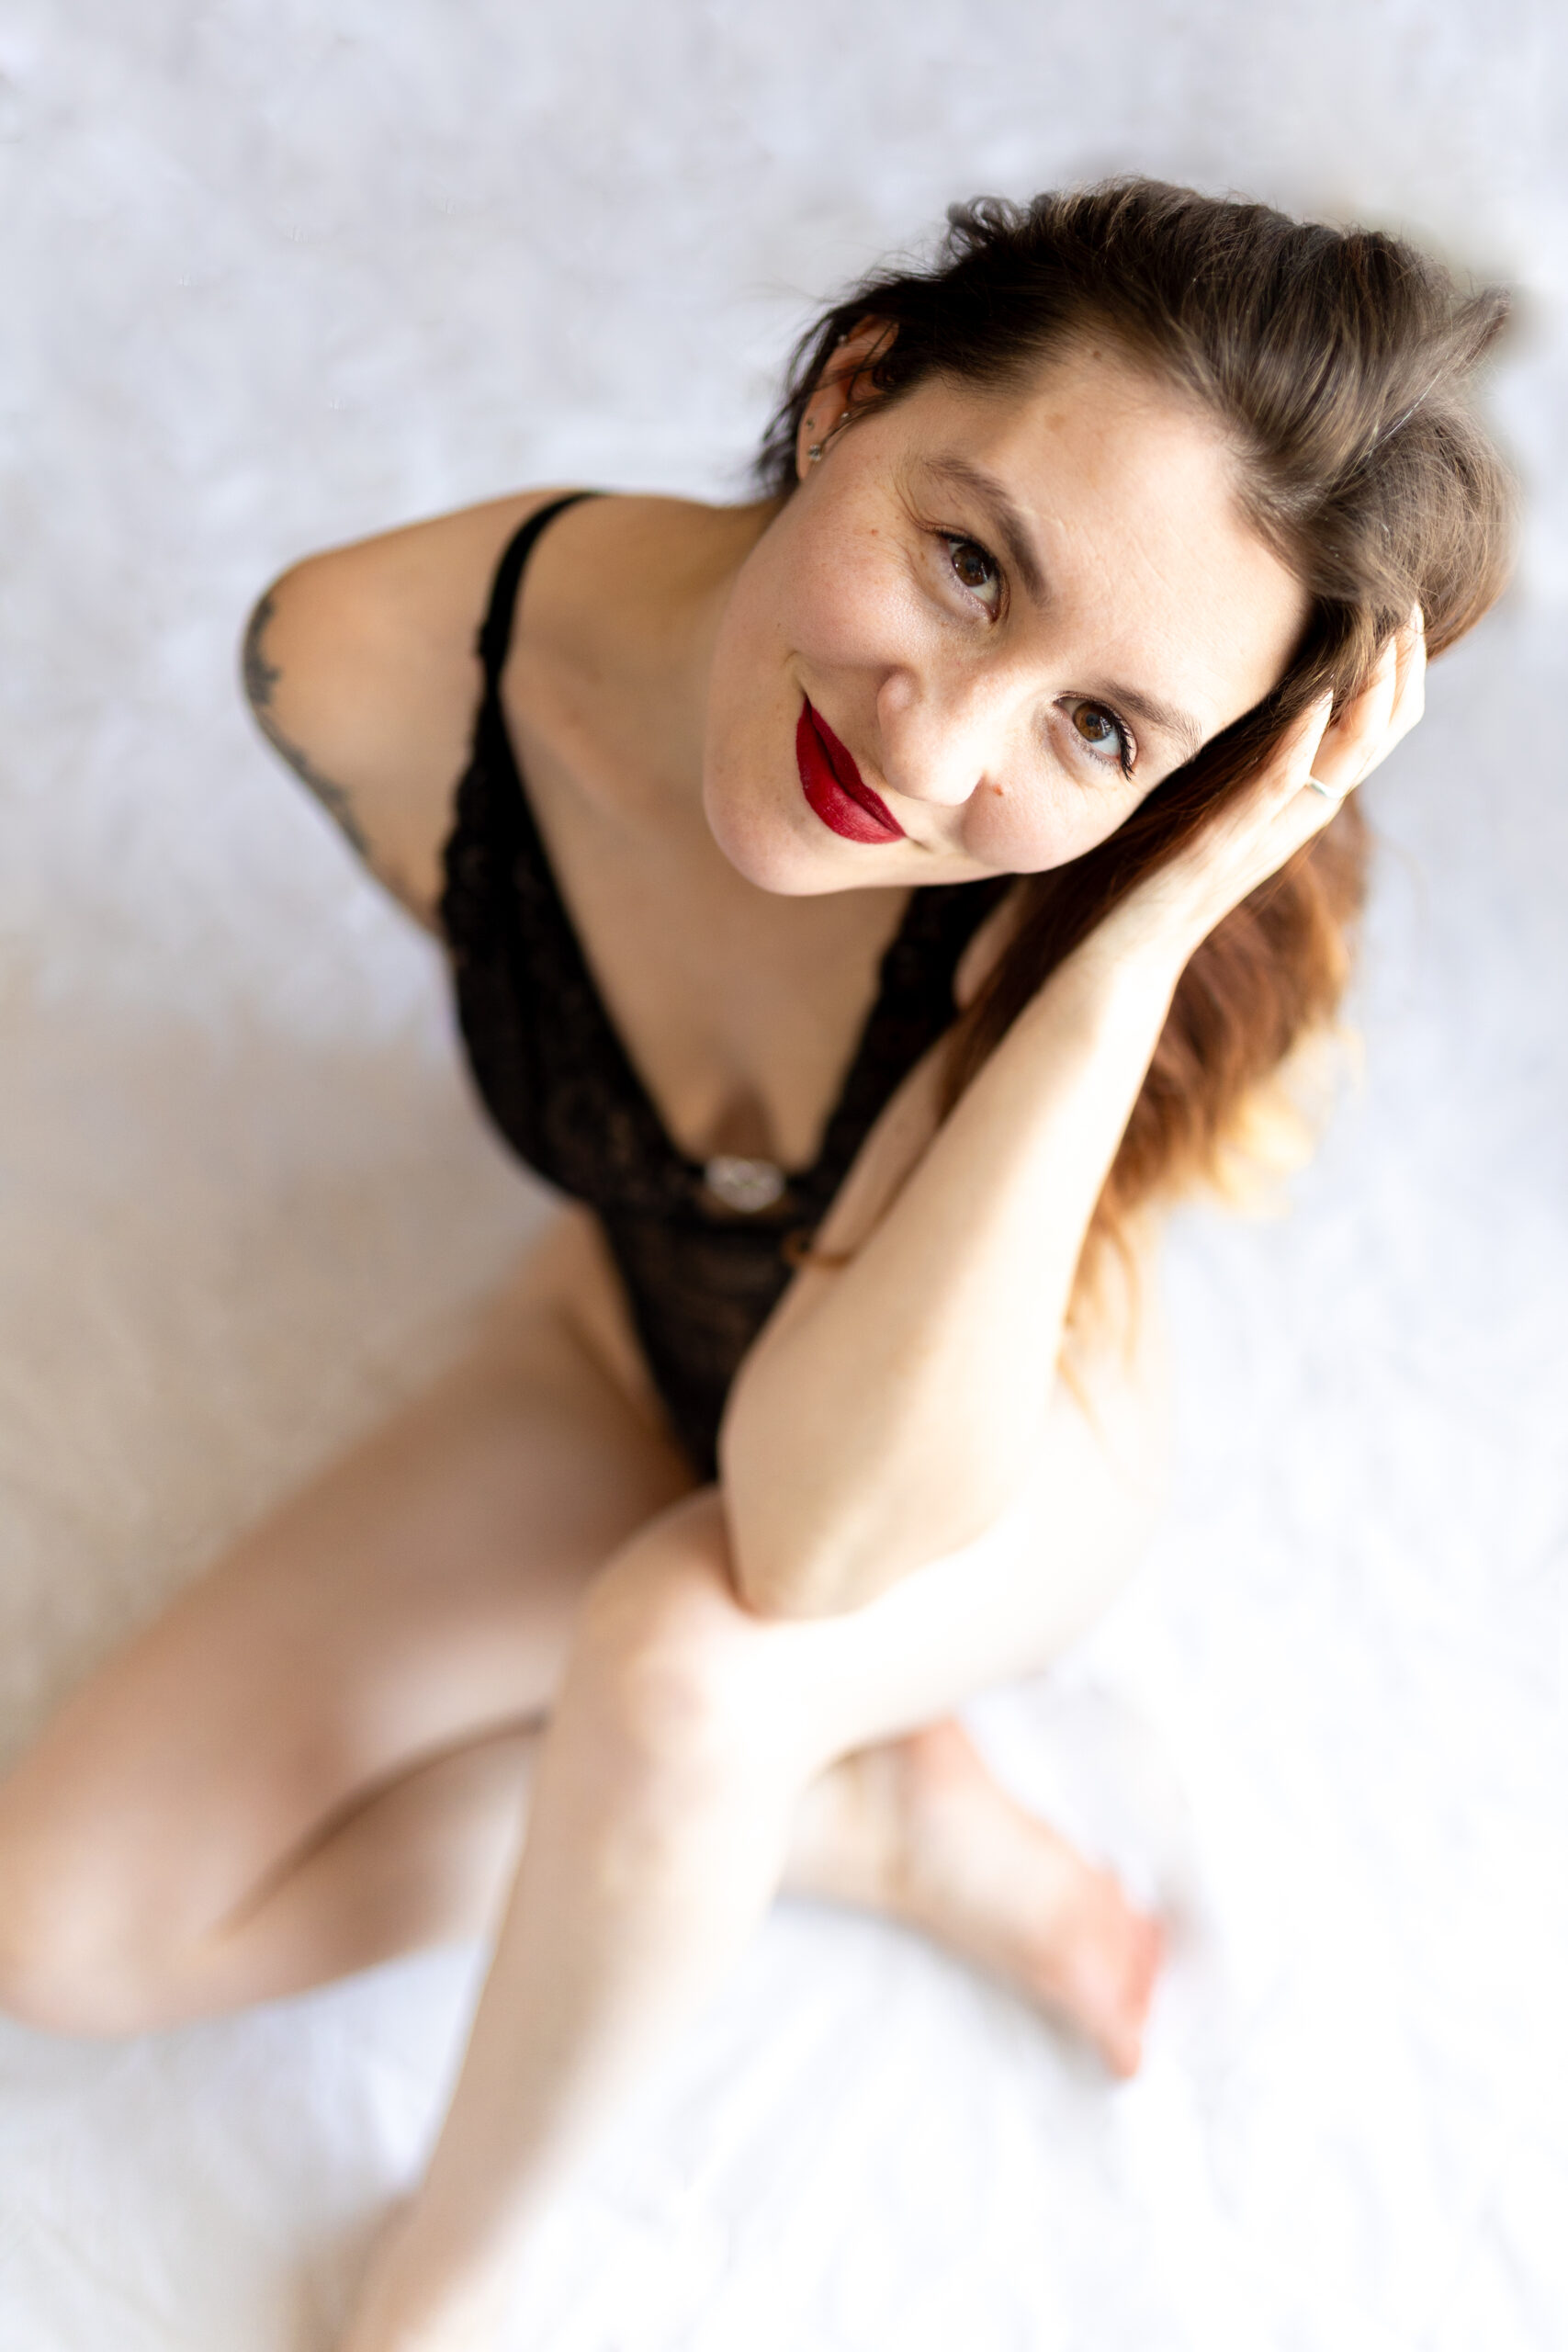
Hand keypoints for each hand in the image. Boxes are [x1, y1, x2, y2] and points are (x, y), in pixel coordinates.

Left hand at [1108, 606, 1426, 962]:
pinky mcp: (1213, 856)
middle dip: (1395, 679)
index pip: (1364, 742)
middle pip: (1369, 748)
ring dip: (1364, 704)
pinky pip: (1268, 798)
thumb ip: (1238, 775)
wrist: (1120, 965)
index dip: (1393, 684)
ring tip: (1384, 643)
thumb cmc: (1156, 889)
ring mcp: (1255, 843)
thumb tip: (1250, 715)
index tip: (1405, 617)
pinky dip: (1296, 751)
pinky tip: (1313, 705)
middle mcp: (1285, 828)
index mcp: (1287, 814)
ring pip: (1336, 769)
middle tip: (1412, 611)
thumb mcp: (1207, 816)